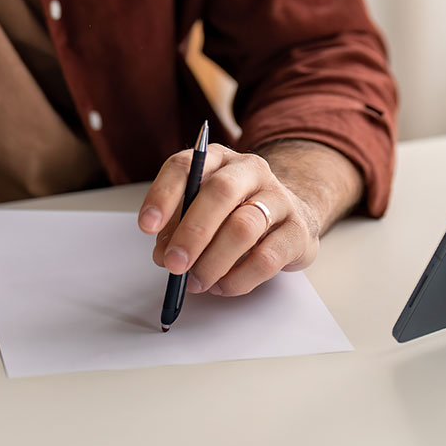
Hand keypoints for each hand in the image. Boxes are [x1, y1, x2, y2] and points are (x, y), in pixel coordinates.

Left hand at [138, 145, 319, 297]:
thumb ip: (178, 228)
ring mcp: (279, 197)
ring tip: (196, 282)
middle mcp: (250, 170)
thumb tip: (163, 254)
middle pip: (221, 192)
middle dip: (193, 232)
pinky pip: (267, 258)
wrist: (291, 217)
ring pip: (245, 226)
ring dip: (214, 261)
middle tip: (173, 264)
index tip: (147, 226)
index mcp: (217, 159)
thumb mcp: (201, 212)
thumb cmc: (236, 213)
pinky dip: (239, 278)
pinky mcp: (298, 231)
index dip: (163, 195)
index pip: (185, 165)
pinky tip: (222, 286)